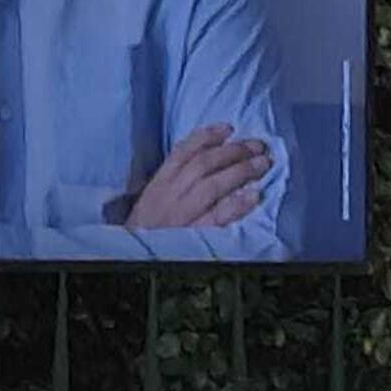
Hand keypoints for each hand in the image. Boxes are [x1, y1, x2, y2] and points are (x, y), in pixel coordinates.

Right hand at [125, 125, 270, 230]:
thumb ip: (171, 182)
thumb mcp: (150, 202)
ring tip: (263, 164)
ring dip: (241, 171)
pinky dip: (237, 205)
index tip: (229, 128)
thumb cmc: (144, 232)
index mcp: (158, 185)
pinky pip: (217, 217)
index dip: (207, 136)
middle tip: (258, 146)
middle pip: (203, 165)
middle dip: (233, 151)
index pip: (183, 152)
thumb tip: (205, 160)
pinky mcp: (192, 237)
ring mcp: (181, 216)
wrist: (127, 263)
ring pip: (212, 186)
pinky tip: (254, 195)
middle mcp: (169, 196)